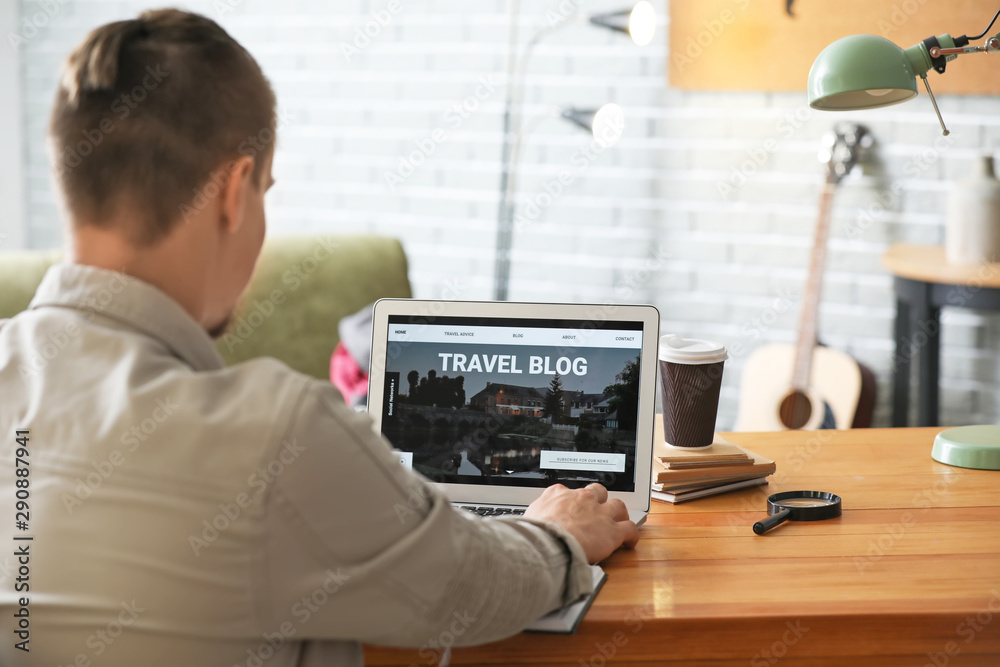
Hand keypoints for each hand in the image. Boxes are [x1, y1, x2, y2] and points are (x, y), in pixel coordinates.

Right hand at [524, 483, 639, 562]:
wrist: (548, 542)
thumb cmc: (534, 533)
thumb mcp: (529, 516)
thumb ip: (536, 514)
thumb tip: (532, 521)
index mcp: (560, 494)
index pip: (570, 491)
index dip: (574, 501)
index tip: (573, 508)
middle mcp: (582, 499)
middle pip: (598, 492)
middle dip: (600, 500)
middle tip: (599, 511)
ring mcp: (599, 513)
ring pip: (618, 506)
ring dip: (619, 514)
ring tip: (619, 523)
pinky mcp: (612, 531)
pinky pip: (630, 529)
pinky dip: (632, 535)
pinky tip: (629, 542)